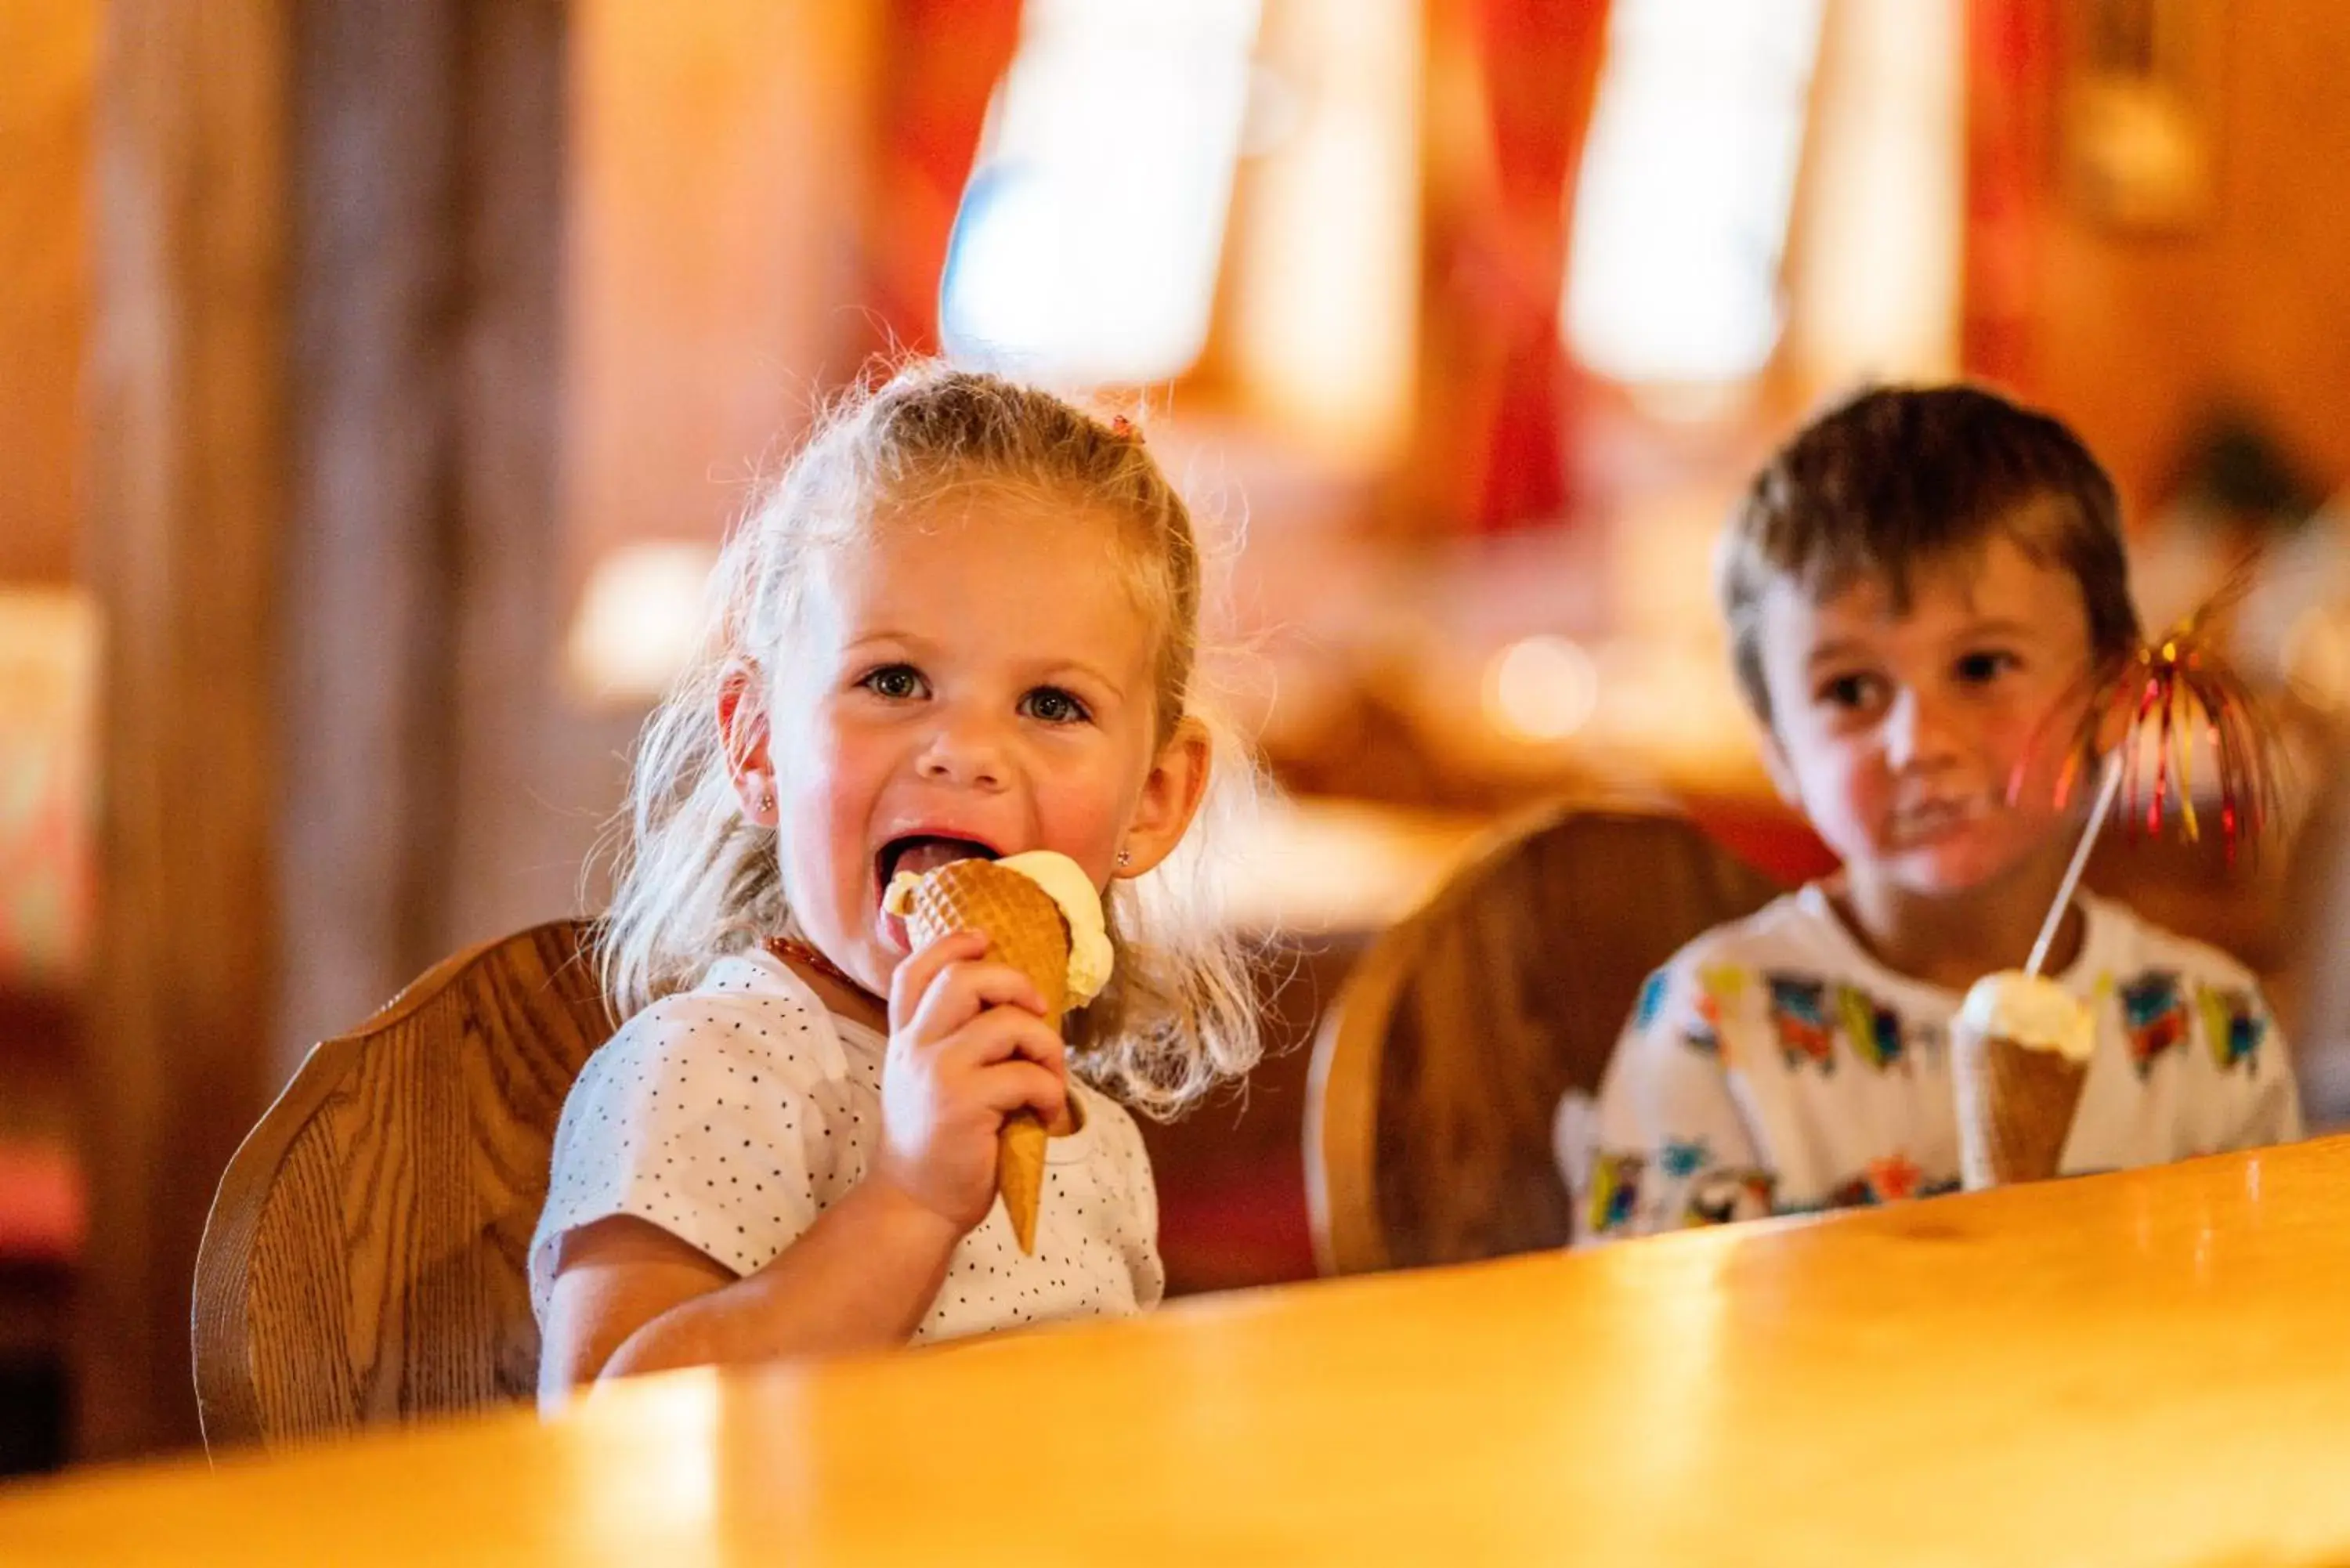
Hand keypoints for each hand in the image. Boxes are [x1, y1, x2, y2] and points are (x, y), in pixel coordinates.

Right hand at [870, 930, 1069, 1232]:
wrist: (915, 1204)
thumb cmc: (936, 1143)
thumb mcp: (926, 1081)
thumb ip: (949, 1042)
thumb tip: (1014, 1005)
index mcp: (905, 1037)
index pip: (914, 971)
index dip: (951, 944)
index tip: (984, 941)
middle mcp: (915, 1047)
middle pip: (963, 978)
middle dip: (1014, 983)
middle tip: (1037, 1010)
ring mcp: (937, 1073)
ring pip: (1007, 1023)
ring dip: (1045, 1043)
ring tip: (1050, 1072)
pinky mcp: (963, 1105)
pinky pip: (1027, 1075)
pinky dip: (1051, 1089)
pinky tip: (1047, 1110)